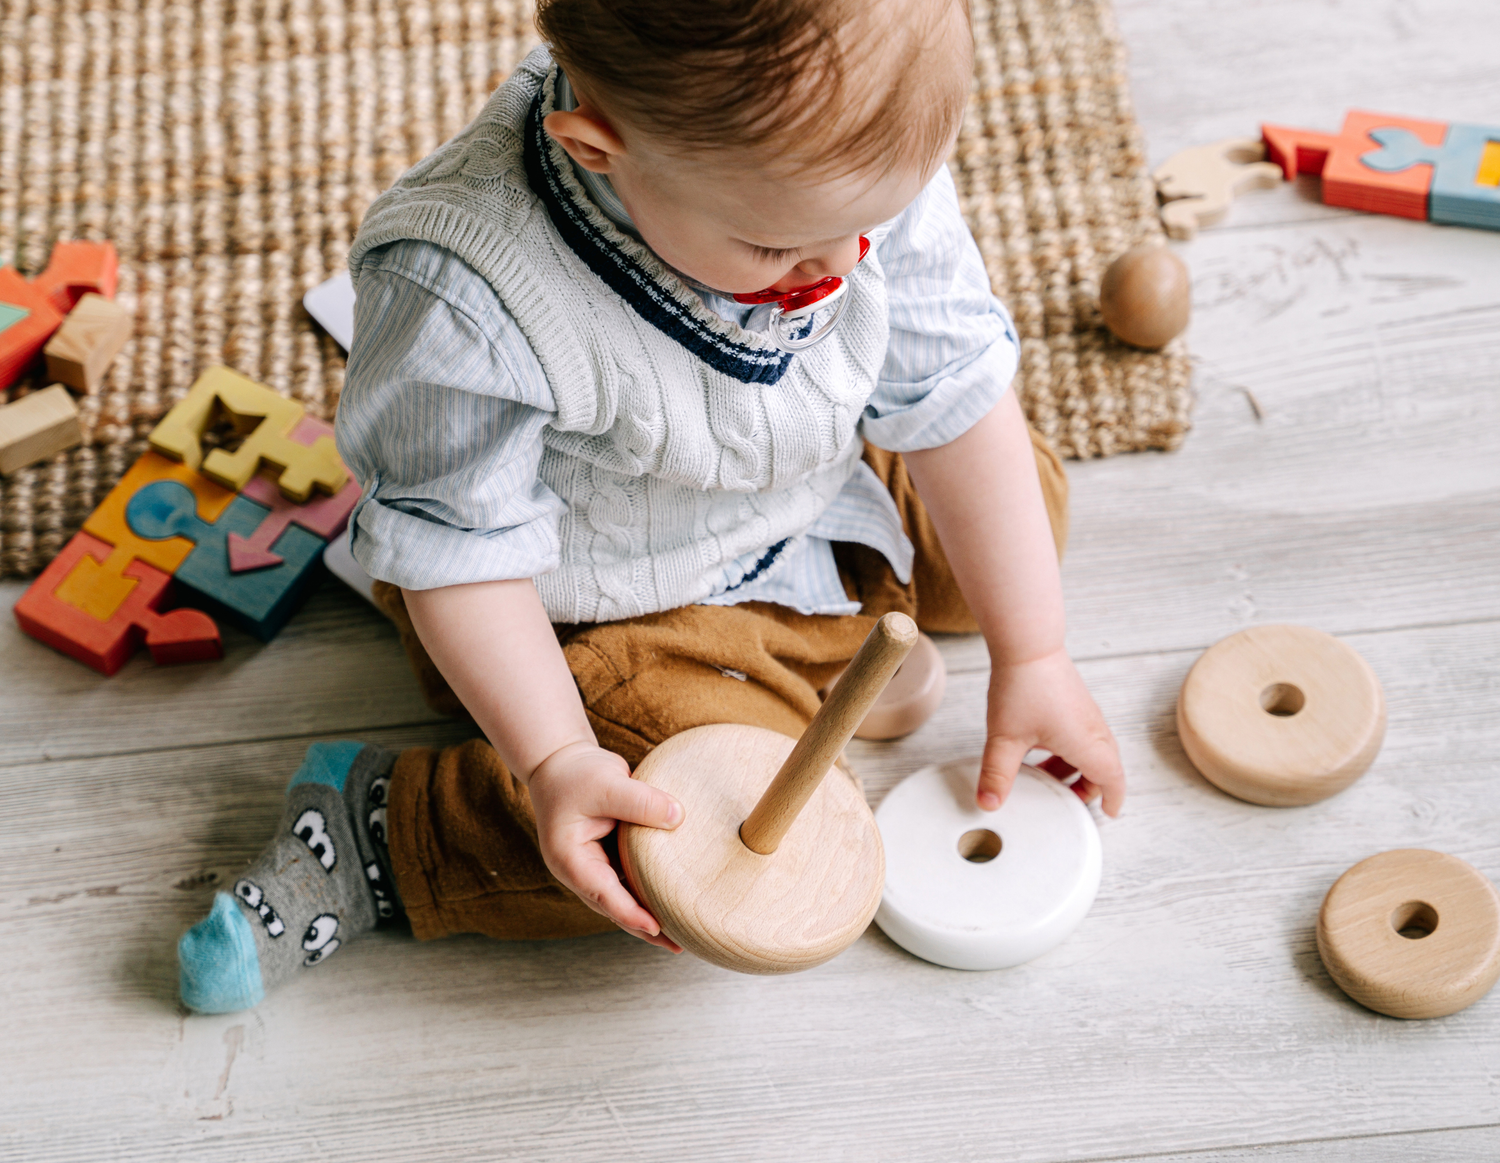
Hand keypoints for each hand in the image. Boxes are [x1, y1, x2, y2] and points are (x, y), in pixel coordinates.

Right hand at [527, 741, 685, 950]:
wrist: (560, 762)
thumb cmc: (575, 774)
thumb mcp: (607, 782)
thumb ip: (641, 801)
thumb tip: (679, 818)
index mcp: (570, 859)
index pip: (603, 894)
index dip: (630, 913)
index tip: (656, 928)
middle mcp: (581, 869)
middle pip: (615, 907)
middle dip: (644, 928)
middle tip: (677, 946)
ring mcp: (594, 865)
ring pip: (624, 897)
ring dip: (649, 914)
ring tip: (682, 933)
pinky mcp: (609, 856)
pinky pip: (631, 879)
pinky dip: (649, 890)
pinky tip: (672, 898)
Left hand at [979, 648, 1124, 816]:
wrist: (1028, 644)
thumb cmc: (1024, 686)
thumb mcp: (1005, 738)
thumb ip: (997, 775)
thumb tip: (989, 803)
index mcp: (1086, 744)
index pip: (1113, 779)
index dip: (1113, 800)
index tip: (1108, 813)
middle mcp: (1093, 729)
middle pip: (1105, 767)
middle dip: (1088, 787)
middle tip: (1066, 800)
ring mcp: (1086, 713)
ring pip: (1092, 750)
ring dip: (1075, 768)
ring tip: (1045, 776)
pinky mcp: (1075, 701)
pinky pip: (1082, 734)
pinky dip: (1069, 750)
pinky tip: (1039, 749)